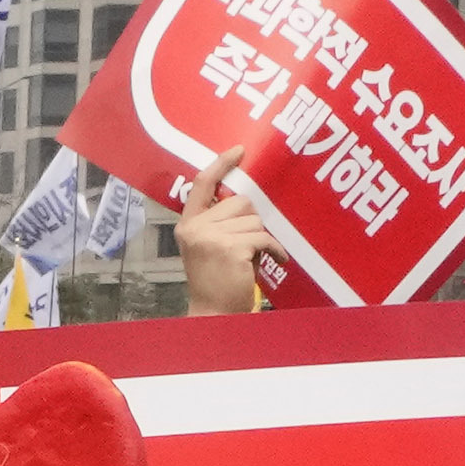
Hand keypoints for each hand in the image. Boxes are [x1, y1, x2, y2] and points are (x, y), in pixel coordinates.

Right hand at [171, 163, 270, 319]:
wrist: (215, 314)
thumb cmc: (218, 281)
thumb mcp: (210, 246)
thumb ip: (219, 222)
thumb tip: (247, 198)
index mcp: (188, 225)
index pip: (202, 184)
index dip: (221, 164)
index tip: (239, 150)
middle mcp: (195, 228)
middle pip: (240, 202)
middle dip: (252, 221)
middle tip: (249, 245)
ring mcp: (210, 238)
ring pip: (254, 220)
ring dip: (261, 238)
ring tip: (254, 258)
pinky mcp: (230, 248)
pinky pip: (263, 237)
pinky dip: (274, 249)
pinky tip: (276, 260)